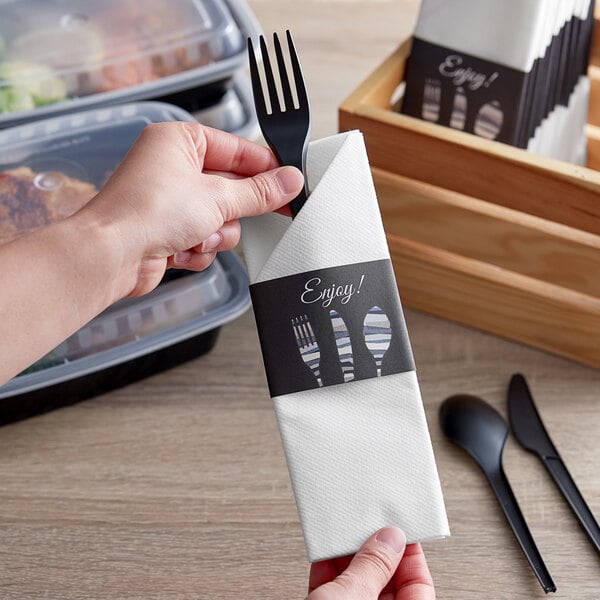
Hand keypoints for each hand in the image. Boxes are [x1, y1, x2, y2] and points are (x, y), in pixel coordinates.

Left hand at [83, 121, 303, 296]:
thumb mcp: (217, 197)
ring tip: (198, 236)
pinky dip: (199, 249)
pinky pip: (204, 239)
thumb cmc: (146, 212)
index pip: (237, 149)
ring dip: (215, 234)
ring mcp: (170, 202)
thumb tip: (289, 181)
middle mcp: (173, 168)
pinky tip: (181, 250)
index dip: (265, 168)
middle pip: (230, 188)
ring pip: (221, 219)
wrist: (111, 256)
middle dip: (233, 210)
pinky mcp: (168, 232)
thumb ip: (259, 192)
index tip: (289, 182)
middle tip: (252, 215)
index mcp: (180, 142)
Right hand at [307, 528, 434, 599]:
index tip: (399, 527)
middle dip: (374, 550)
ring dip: (348, 555)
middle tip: (369, 524)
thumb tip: (389, 538)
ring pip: (357, 582)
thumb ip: (373, 566)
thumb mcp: (355, 596)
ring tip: (344, 531)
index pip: (419, 585)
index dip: (410, 553)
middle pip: (385, 580)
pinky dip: (328, 567)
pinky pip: (333, 588)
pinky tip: (324, 547)